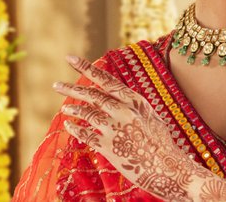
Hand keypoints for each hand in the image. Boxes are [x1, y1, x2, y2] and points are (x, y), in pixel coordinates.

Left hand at [55, 56, 225, 201]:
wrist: (169, 168)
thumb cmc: (162, 144)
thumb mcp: (151, 117)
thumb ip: (133, 107)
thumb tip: (117, 99)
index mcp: (136, 101)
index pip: (106, 80)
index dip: (86, 67)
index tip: (70, 58)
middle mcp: (125, 111)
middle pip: (93, 95)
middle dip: (72, 89)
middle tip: (56, 85)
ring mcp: (116, 128)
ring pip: (87, 113)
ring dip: (74, 109)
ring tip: (65, 107)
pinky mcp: (109, 147)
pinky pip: (85, 134)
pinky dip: (75, 129)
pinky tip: (69, 125)